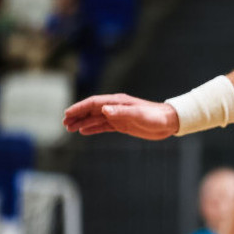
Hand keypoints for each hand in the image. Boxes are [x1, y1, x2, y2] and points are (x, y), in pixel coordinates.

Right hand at [62, 93, 178, 139]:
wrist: (169, 122)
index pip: (94, 103)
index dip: (79, 108)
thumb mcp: (138, 114)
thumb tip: (103, 110)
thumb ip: (121, 112)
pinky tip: (84, 131)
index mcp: (118, 102)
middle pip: (91, 110)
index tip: (67, 114)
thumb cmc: (155, 116)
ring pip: (95, 118)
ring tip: (69, 128)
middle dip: (77, 116)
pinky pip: (103, 126)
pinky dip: (92, 128)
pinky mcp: (122, 124)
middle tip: (64, 124)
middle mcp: (115, 107)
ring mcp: (118, 116)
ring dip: (82, 122)